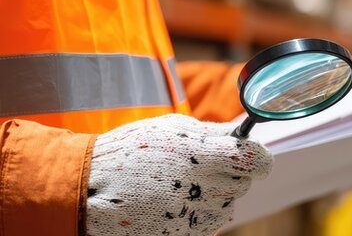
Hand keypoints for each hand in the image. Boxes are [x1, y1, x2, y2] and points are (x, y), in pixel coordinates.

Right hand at [86, 114, 271, 235]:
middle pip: (243, 182)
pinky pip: (211, 224)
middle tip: (205, 167)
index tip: (255, 156)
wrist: (87, 192)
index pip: (253, 159)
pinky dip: (202, 213)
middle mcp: (198, 187)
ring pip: (229, 204)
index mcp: (198, 155)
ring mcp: (191, 215)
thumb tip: (244, 133)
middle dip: (232, 174)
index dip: (259, 158)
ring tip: (182, 185)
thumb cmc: (130, 152)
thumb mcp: (170, 129)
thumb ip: (212, 133)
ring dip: (216, 194)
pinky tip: (175, 202)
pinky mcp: (183, 235)